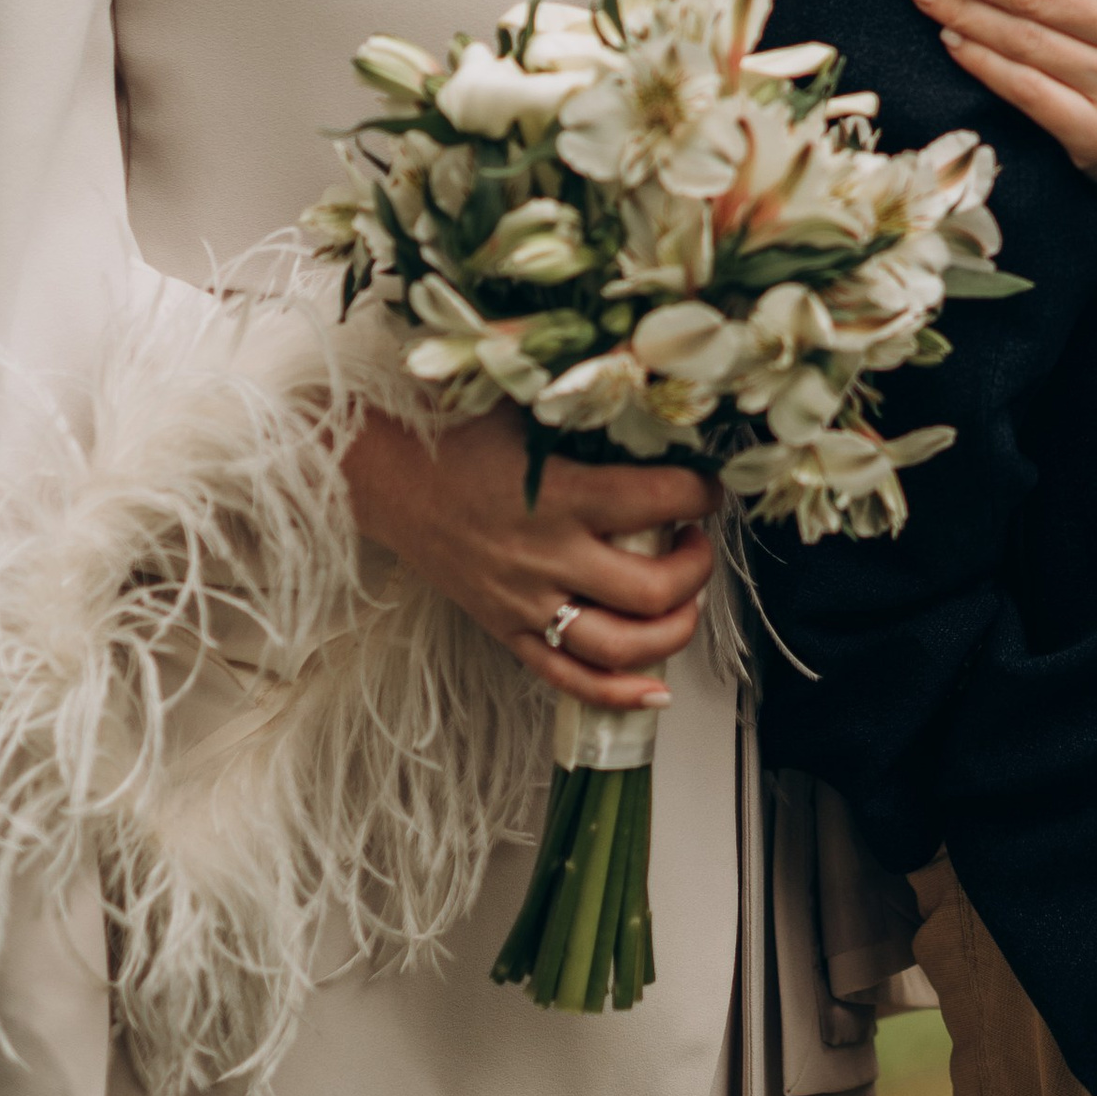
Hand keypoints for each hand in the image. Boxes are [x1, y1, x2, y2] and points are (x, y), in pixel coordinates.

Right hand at [344, 405, 718, 706]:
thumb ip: (590, 411)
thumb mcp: (527, 407)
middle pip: (652, 589)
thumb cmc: (458, 435)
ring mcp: (526, 603)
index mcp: (559, 493)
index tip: (710, 487)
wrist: (386, 478)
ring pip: (622, 646)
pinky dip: (619, 694)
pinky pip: (570, 679)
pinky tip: (657, 690)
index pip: (660, 502)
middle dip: (697, 568)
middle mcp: (548, 556)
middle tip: (697, 541)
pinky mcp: (507, 631)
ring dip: (674, 630)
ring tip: (683, 599)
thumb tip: (658, 401)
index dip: (702, 494)